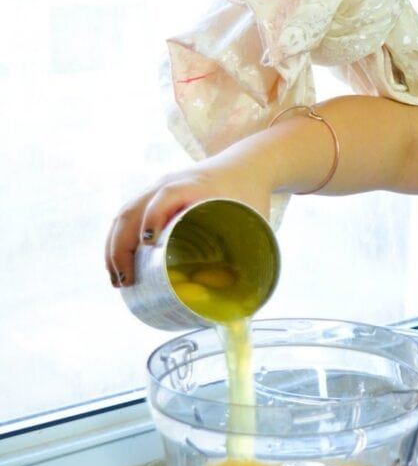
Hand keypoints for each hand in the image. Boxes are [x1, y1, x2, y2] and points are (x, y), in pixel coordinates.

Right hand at [105, 152, 273, 287]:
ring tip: (118, 280)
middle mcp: (171, 183)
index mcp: (197, 185)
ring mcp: (158, 187)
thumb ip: (250, 253)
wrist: (246, 164)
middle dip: (123, 247)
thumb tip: (242, 302)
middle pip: (135, 209)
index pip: (168, 195)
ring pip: (125, 213)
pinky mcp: (154, 194)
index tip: (149, 243)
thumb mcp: (255, 220)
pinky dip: (119, 239)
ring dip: (114, 247)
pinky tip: (119, 264)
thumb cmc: (251, 196)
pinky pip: (128, 215)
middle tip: (125, 282)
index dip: (155, 216)